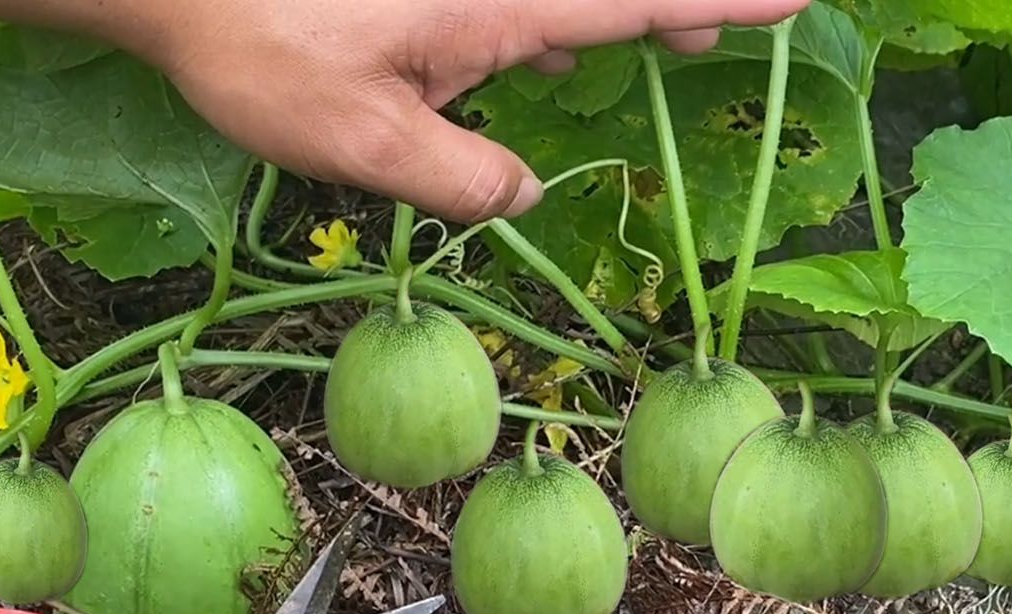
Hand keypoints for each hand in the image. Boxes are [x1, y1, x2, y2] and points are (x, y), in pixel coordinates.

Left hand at [102, 0, 812, 221]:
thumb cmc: (264, 51)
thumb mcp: (364, 143)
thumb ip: (460, 179)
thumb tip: (519, 196)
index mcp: (501, 3)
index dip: (721, 0)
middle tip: (746, 14)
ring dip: (618, 10)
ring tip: (673, 35)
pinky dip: (552, 18)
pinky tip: (548, 53)